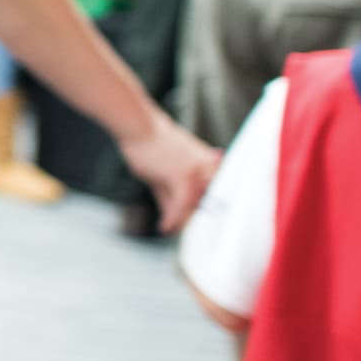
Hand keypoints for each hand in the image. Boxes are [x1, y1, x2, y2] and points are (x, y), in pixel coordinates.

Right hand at [117, 111, 219, 232]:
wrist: (140, 127)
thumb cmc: (151, 145)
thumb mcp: (163, 174)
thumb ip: (171, 197)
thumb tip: (172, 219)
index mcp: (211, 163)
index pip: (220, 193)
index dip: (213, 213)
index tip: (204, 227)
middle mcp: (210, 167)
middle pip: (211, 203)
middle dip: (199, 220)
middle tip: (188, 233)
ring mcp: (198, 171)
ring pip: (196, 206)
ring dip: (184, 222)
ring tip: (172, 230)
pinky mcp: (183, 176)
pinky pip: (181, 204)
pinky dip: (173, 218)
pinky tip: (165, 226)